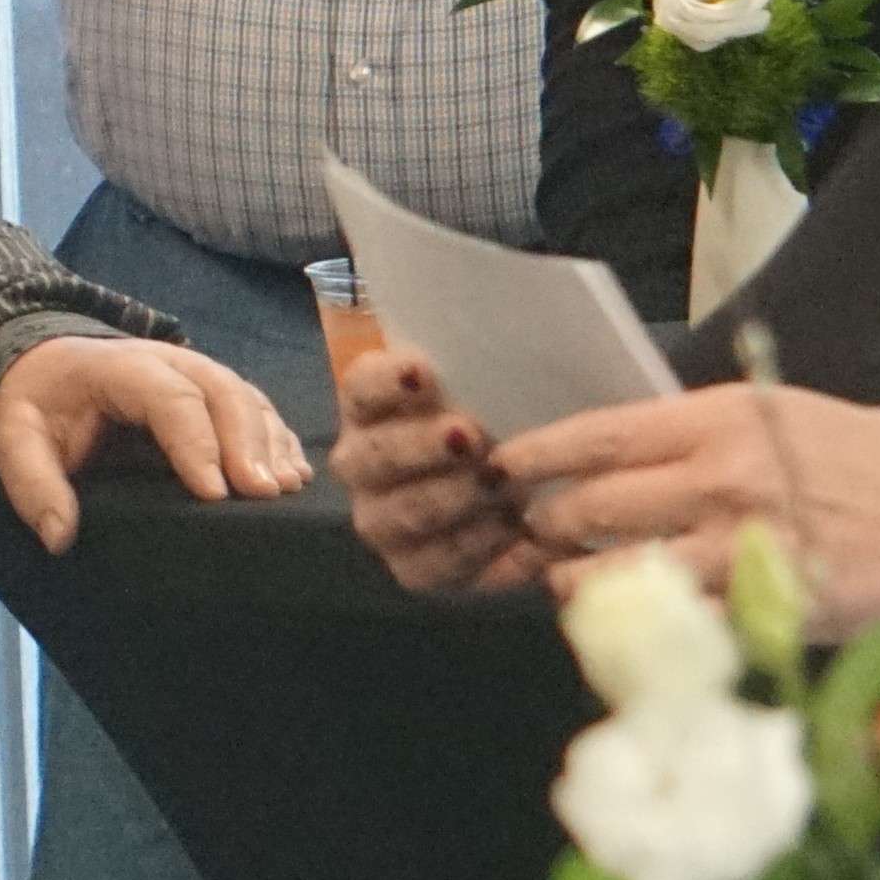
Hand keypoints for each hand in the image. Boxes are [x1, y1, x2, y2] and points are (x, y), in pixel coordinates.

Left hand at [0, 332, 305, 549]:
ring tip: (285, 489)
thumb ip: (32, 483)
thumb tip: (59, 535)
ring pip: (246, 396)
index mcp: (119, 366)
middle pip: (221, 389)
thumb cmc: (38, 405)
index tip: (214, 492)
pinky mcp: (213, 392)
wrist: (47, 367)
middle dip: (247, 441)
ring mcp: (196, 372)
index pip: (167, 397)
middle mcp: (167, 361)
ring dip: (270, 442)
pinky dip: (278, 439)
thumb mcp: (15, 437)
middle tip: (262, 493)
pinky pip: (256, 408)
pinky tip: (293, 475)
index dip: (195, 442)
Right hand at [330, 342, 547, 595]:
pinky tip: (517, 530)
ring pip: (399, 515)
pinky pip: (434, 566)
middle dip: (419, 447)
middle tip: (469, 436)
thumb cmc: (497, 414)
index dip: (387, 381)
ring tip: (500, 485)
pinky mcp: (412, 568)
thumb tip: (501, 311)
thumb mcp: (487, 377)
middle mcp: (361, 463)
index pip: (362, 386)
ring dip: (450, 499)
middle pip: (372, 457)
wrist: (518, 480)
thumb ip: (480, 356)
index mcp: (370, 405)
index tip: (423, 370)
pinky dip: (476, 549)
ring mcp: (381, 520)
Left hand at [491, 380, 879, 631]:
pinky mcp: (764, 613)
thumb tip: (614, 452)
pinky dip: (641, 623)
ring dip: (577, 581)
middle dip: (546, 524)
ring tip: (566, 580)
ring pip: (618, 573)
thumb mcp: (778, 418)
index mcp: (720, 421)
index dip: (536, 456)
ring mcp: (739, 552)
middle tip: (532, 531)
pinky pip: (674, 623)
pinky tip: (632, 619)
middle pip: (589, 508)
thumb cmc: (865, 462)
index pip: (596, 437)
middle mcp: (720, 481)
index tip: (501, 466)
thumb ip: (696, 437)